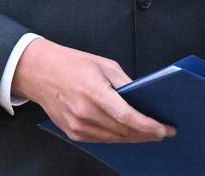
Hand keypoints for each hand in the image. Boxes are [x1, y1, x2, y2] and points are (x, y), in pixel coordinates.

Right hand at [12, 38, 175, 142]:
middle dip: (146, 133)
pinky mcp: (72, 133)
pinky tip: (129, 134)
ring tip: (150, 134)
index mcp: (95, 93)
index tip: (164, 129)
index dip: (148, 126)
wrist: (40, 72)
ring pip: (114, 139)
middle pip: (123, 131)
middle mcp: (85, 113)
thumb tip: (142, 96)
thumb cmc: (72, 64)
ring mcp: (77, 126)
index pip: (127, 117)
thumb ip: (125, 82)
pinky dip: (117, 138)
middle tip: (163, 132)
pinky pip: (101, 140)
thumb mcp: (104, 65)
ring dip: (134, 138)